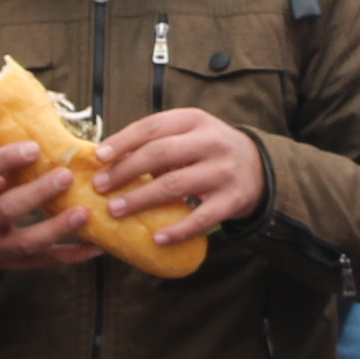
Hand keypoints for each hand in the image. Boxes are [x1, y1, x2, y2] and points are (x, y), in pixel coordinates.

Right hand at [0, 140, 100, 274]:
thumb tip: (47, 141)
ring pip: (27, 242)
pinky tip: (97, 245)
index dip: (6, 159)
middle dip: (38, 193)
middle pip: (6, 209)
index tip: (35, 147)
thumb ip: (3, 166)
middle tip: (66, 176)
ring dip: (58, 227)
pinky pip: (47, 261)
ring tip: (85, 212)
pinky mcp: (17, 264)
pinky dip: (74, 255)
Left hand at [94, 108, 265, 244]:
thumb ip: (157, 142)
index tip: (99, 157)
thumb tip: (108, 159)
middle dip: (125, 171)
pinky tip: (156, 238)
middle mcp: (210, 142)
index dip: (123, 141)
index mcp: (194, 120)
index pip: (152, 127)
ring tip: (116, 210)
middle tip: (100, 186)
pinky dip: (177, 230)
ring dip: (141, 199)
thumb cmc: (209, 150)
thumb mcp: (189, 134)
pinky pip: (201, 218)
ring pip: (175, 185)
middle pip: (160, 153)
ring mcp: (223, 171)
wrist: (260, 168)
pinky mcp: (233, 199)